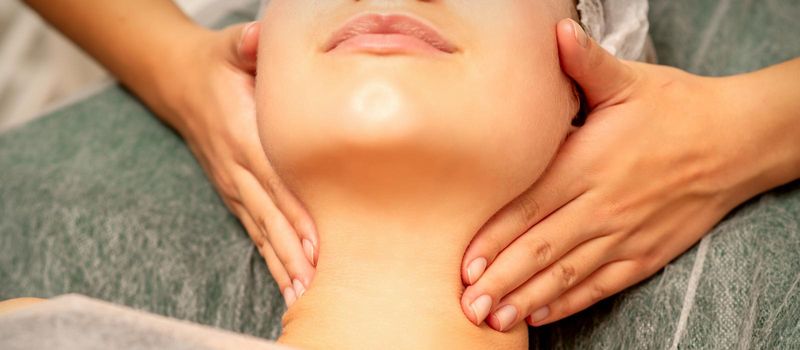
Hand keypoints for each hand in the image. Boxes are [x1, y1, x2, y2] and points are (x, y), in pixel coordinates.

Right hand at [161, 22, 317, 305]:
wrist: (181, 83)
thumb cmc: (220, 65)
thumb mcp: (232, 47)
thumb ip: (246, 46)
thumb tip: (256, 40)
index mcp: (243, 134)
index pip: (274, 179)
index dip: (295, 211)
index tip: (317, 240)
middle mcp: (238, 167)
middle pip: (270, 216)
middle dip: (294, 250)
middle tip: (318, 280)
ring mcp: (234, 186)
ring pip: (262, 231)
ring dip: (283, 263)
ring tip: (304, 294)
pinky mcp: (234, 195)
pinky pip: (255, 232)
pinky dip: (271, 260)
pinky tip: (288, 284)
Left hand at [459, 19, 797, 330]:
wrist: (736, 141)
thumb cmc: (676, 108)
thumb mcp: (629, 80)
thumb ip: (586, 63)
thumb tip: (557, 31)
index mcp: (588, 165)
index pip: (530, 208)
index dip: (495, 239)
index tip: (466, 265)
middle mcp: (602, 206)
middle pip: (542, 250)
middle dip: (501, 281)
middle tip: (467, 306)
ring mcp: (625, 235)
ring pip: (568, 274)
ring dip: (528, 299)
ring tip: (494, 320)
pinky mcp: (646, 254)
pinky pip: (602, 285)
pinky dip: (570, 302)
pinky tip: (542, 315)